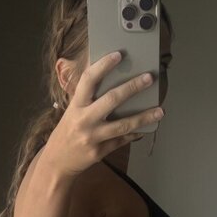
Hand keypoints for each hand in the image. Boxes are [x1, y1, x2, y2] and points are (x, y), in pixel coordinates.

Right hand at [43, 51, 163, 177]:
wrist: (57, 162)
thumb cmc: (67, 132)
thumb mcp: (72, 111)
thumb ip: (87, 98)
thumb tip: (109, 78)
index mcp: (75, 106)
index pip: (88, 80)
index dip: (103, 65)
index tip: (118, 55)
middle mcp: (84, 120)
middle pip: (111, 100)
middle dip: (132, 87)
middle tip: (149, 78)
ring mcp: (92, 137)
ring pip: (123, 125)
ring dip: (144, 117)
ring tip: (160, 111)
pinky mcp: (100, 152)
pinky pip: (122, 141)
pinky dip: (135, 133)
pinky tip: (146, 128)